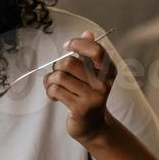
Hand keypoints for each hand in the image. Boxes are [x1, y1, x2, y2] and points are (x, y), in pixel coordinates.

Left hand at [43, 30, 116, 145]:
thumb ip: (89, 54)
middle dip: (57, 67)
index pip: (96, 50)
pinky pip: (56, 90)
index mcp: (108, 71)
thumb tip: (88, 33)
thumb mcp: (91, 74)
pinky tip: (54, 96)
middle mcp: (103, 83)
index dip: (78, 44)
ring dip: (50, 81)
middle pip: (69, 63)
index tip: (67, 46)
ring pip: (59, 77)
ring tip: (53, 87)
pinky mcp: (80, 108)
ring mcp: (92, 97)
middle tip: (57, 74)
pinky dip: (49, 91)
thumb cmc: (88, 95)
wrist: (93, 126)